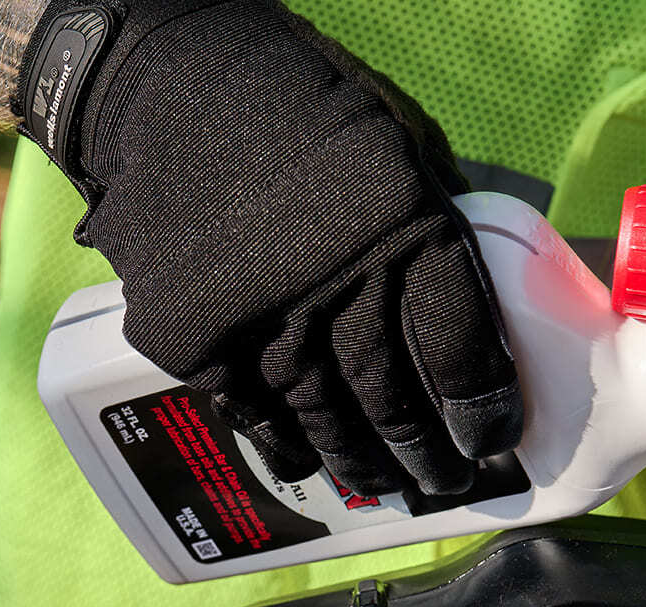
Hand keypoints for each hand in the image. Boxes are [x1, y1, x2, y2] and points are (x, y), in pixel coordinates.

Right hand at [17, 0, 520, 495]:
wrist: (153, 80)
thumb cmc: (294, 105)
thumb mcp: (398, 145)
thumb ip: (435, 227)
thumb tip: (475, 306)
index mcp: (406, 229)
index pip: (461, 352)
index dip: (482, 411)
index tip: (492, 441)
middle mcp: (339, 283)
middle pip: (395, 401)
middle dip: (426, 454)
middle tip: (445, 482)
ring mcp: (261, 318)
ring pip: (328, 421)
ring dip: (362, 464)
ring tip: (388, 487)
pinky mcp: (193, 339)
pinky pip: (252, 416)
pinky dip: (284, 447)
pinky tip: (308, 465)